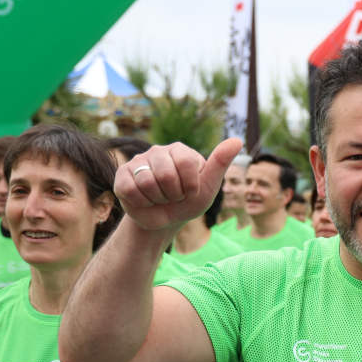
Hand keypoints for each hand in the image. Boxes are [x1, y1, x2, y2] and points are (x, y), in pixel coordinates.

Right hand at [116, 137, 242, 232]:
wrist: (165, 221)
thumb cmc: (189, 202)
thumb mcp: (209, 187)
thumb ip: (220, 163)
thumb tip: (237, 140)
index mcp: (181, 150)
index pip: (186, 163)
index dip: (190, 186)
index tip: (190, 192)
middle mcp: (158, 151)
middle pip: (166, 174)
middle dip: (173, 195)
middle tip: (173, 197)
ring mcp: (139, 161)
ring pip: (147, 182)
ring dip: (157, 199)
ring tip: (160, 198)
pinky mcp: (123, 175)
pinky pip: (130, 188)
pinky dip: (141, 202)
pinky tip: (145, 199)